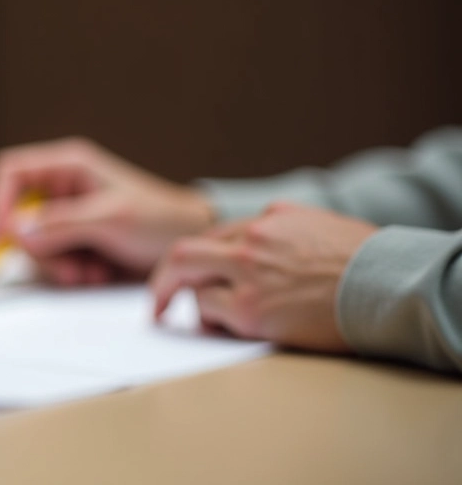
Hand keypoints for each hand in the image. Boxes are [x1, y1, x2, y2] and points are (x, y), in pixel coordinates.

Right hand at [0, 137, 214, 284]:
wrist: (190, 244)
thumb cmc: (159, 219)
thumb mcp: (110, 219)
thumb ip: (61, 224)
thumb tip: (17, 231)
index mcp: (67, 165)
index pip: (10, 172)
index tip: (0, 238)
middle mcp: (61, 188)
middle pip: (16, 216)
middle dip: (38, 248)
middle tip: (66, 268)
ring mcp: (66, 217)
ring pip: (32, 245)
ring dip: (57, 265)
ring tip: (90, 271)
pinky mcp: (74, 241)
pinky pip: (51, 260)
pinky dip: (69, 272)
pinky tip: (97, 273)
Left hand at [150, 203, 377, 351]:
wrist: (391, 286)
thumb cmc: (369, 265)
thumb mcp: (321, 228)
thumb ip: (284, 232)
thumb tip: (264, 245)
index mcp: (270, 218)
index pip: (218, 236)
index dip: (201, 260)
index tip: (188, 277)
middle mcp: (252, 239)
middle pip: (184, 253)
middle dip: (162, 281)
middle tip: (157, 305)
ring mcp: (247, 273)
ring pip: (192, 284)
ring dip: (198, 306)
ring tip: (220, 322)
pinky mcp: (248, 308)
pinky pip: (210, 313)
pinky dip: (213, 323)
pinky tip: (232, 330)